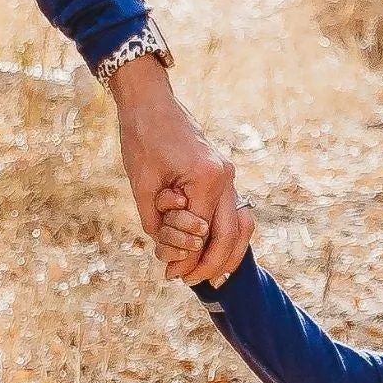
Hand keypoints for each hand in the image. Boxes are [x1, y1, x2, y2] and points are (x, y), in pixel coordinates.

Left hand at [110, 58, 249, 283]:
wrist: (151, 102)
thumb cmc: (142, 138)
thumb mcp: (142, 186)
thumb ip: (158, 222)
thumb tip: (172, 253)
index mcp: (207, 179)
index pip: (202, 233)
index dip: (187, 258)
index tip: (171, 276)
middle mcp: (225, 179)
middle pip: (230, 235)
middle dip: (210, 265)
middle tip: (187, 281)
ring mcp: (228, 177)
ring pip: (241, 227)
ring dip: (225, 254)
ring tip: (205, 274)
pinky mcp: (222, 176)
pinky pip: (233, 213)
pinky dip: (227, 236)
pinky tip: (214, 252)